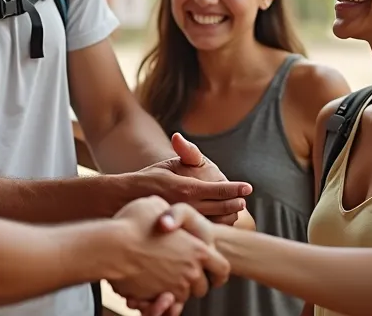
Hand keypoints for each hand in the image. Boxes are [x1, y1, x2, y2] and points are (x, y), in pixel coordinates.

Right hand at [107, 197, 229, 313]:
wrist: (111, 246)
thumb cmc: (132, 223)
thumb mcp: (155, 205)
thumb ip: (168, 213)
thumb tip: (165, 215)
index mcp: (198, 249)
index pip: (222, 268)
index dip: (218, 273)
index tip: (214, 276)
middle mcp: (190, 271)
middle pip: (202, 288)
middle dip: (193, 285)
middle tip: (180, 276)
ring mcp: (174, 286)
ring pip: (182, 298)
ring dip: (175, 292)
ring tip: (162, 281)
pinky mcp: (156, 297)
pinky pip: (163, 305)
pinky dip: (159, 301)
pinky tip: (149, 289)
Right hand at [137, 133, 251, 225]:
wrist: (124, 202)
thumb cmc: (148, 180)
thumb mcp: (167, 164)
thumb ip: (182, 154)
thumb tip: (179, 137)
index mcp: (186, 188)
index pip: (219, 190)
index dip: (236, 189)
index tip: (247, 187)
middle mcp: (187, 207)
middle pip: (221, 208)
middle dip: (234, 204)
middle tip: (242, 201)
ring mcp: (184, 223)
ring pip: (215, 223)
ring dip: (227, 218)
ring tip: (233, 212)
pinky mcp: (180, 233)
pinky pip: (202, 233)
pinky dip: (213, 229)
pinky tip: (216, 224)